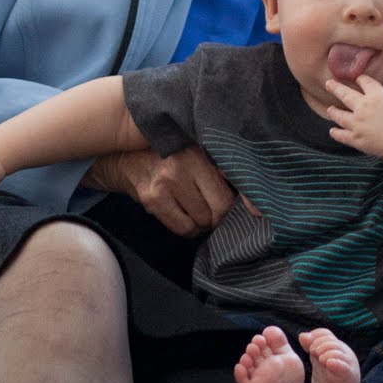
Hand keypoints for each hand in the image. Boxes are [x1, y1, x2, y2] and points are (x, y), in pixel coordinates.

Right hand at [83, 146, 234, 236]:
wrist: (128, 158)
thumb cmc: (173, 158)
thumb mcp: (199, 153)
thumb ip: (224, 170)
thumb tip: (255, 205)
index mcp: (200, 152)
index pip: (230, 189)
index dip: (239, 205)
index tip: (246, 212)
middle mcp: (183, 166)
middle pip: (219, 210)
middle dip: (219, 217)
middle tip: (215, 212)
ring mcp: (165, 183)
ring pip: (201, 222)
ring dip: (203, 224)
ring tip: (198, 212)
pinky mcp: (151, 199)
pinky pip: (183, 229)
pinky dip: (189, 230)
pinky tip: (186, 218)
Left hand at [323, 75, 382, 159]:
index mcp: (377, 94)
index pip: (364, 81)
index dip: (360, 78)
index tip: (357, 78)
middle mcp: (364, 106)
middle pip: (345, 94)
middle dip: (336, 88)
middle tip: (328, 83)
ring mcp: (358, 123)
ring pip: (339, 115)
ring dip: (333, 111)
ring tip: (329, 109)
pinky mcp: (357, 139)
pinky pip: (342, 135)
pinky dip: (336, 133)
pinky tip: (332, 131)